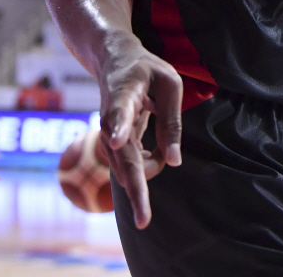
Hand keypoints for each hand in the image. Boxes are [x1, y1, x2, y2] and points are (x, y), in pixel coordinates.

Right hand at [98, 36, 182, 229]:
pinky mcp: (111, 145)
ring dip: (152, 166)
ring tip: (165, 145)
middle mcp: (110, 120)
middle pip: (122, 159)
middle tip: (144, 221)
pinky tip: (157, 151)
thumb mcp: (169, 83)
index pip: (120, 113)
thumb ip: (171, 120)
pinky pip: (130, 166)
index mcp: (124, 95)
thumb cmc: (146, 70)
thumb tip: (174, 162)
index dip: (120, 128)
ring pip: (128, 169)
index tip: (117, 140)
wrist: (114, 61)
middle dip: (135, 189)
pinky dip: (149, 164)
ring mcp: (108, 135)